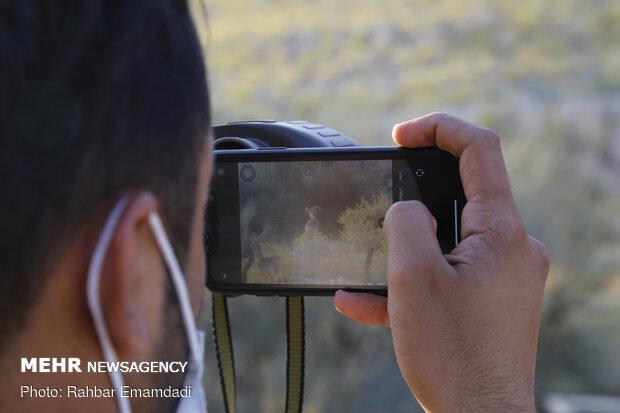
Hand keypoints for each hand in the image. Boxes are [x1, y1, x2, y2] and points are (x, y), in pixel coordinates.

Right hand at [334, 113, 549, 411]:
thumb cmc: (452, 355)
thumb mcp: (413, 278)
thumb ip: (404, 223)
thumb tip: (406, 209)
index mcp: (501, 233)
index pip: (480, 150)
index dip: (438, 128)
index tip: (401, 135)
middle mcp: (512, 249)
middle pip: (463, 195)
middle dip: (414, 196)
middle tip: (379, 201)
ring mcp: (503, 276)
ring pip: (448, 240)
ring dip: (404, 250)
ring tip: (363, 268)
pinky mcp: (490, 301)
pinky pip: (447, 277)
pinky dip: (411, 283)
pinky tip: (363, 301)